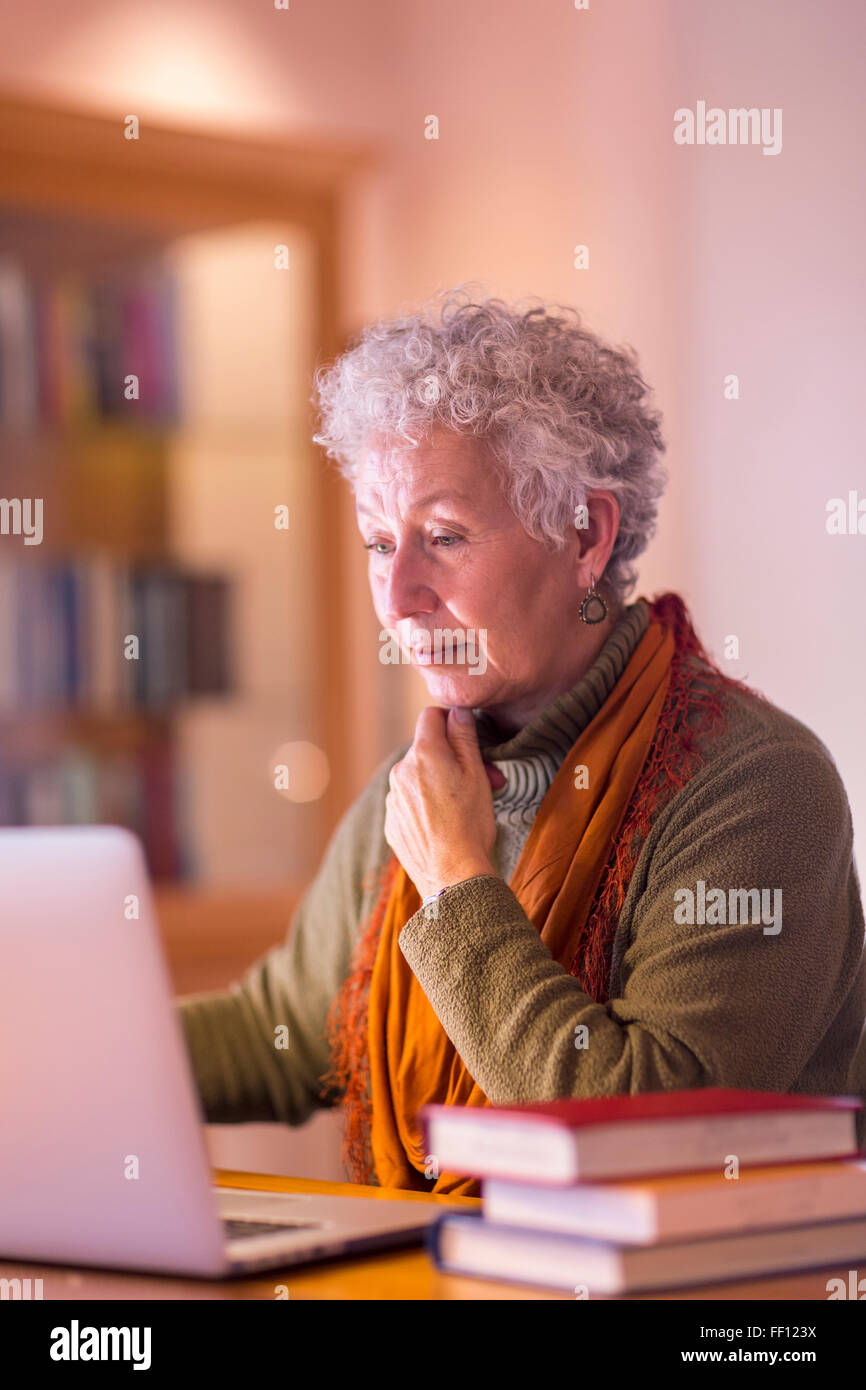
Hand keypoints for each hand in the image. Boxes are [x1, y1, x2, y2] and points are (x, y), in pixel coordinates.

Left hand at [384, 705, 497, 903]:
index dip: (450, 720)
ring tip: (463, 807)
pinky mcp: (391, 822)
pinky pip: (409, 803)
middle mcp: (401, 771)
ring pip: (417, 777)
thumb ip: (464, 737)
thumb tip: (458, 711)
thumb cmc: (470, 823)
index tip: (465, 735)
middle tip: (482, 780)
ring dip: (438, 783)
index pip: (430, 716)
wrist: (452, 875)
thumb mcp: (476, 774)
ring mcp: (393, 798)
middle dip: (451, 759)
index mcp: (424, 754)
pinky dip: (425, 806)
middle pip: (426, 750)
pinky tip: (446, 825)